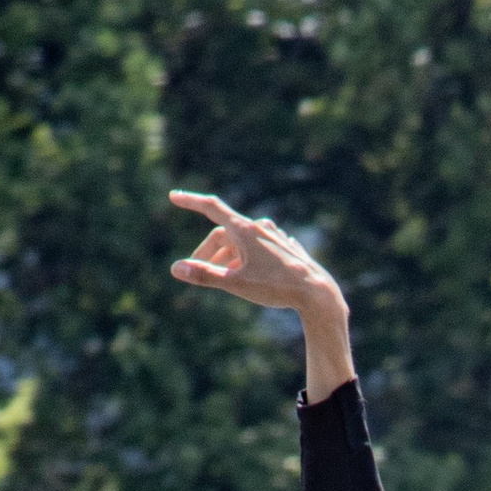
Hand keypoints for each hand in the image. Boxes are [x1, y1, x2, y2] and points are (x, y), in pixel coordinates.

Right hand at [168, 193, 335, 314]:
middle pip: (224, 234)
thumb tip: (176, 269)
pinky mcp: (285, 248)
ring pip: (242, 241)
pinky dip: (246, 258)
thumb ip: (205, 275)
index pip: (211, 208)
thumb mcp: (236, 283)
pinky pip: (259, 248)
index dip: (191, 202)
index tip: (174, 197)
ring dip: (227, 256)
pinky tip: (249, 271)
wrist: (316, 293)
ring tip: (223, 276)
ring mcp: (274, 236)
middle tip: (197, 270)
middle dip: (208, 251)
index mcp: (244, 230)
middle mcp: (259, 227)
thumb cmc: (276, 287)